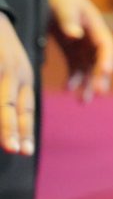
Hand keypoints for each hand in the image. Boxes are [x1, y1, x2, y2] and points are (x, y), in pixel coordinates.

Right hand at [0, 14, 34, 155]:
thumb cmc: (1, 48)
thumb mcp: (9, 69)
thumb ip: (10, 94)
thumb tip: (8, 118)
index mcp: (23, 77)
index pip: (25, 108)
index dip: (24, 129)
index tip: (24, 151)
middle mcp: (15, 72)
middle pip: (12, 105)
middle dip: (13, 129)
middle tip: (16, 150)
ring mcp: (2, 66)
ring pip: (1, 99)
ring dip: (2, 121)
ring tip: (5, 142)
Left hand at [48, 0, 112, 101]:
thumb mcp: (65, 6)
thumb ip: (69, 20)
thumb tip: (75, 35)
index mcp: (97, 28)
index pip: (106, 46)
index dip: (107, 59)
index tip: (107, 71)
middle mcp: (93, 41)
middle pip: (100, 62)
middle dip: (100, 78)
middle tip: (99, 93)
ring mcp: (83, 48)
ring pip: (89, 70)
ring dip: (88, 85)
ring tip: (84, 101)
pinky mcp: (72, 53)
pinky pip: (75, 69)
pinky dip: (73, 80)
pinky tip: (68, 89)